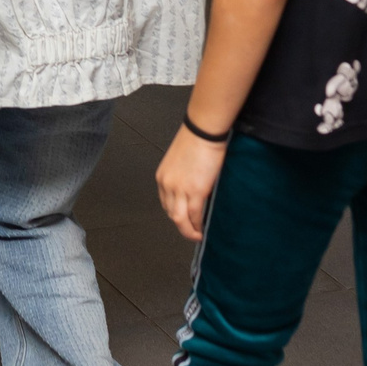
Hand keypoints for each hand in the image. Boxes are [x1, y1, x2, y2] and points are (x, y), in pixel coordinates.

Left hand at [156, 125, 228, 240]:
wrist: (203, 130)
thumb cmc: (196, 139)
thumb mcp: (181, 161)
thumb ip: (183, 177)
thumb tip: (194, 191)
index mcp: (162, 177)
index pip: (166, 203)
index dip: (175, 214)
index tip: (184, 219)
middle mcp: (167, 185)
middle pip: (171, 213)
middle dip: (181, 226)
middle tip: (191, 232)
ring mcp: (180, 189)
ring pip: (180, 220)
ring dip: (188, 231)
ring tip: (197, 236)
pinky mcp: (195, 191)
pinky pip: (194, 215)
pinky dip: (198, 226)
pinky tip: (202, 230)